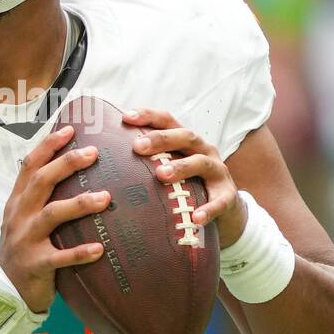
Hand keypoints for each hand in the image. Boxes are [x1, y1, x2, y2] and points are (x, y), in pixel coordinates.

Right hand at [0, 125, 109, 312]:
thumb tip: (70, 165)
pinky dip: (80, 252)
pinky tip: (99, 248)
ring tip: (106, 198)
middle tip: (93, 153)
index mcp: (18, 201)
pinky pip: (60, 257)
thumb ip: (40, 195)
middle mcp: (19, 215)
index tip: (70, 129)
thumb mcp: (23, 216)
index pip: (31, 165)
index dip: (48, 146)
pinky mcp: (36, 265)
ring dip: (80, 204)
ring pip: (52, 215)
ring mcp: (25, 240)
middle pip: (42, 182)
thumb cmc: (23, 246)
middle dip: (67, 164)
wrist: (3, 287)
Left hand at [123, 108, 246, 246]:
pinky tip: (196, 218)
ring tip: (161, 175)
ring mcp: (218, 171)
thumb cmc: (189, 185)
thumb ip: (148, 161)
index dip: (148, 116)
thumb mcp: (172, 167)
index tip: (126, 117)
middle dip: (161, 139)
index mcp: (186, 141)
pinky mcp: (227, 195)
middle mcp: (203, 150)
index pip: (168, 120)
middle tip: (138, 146)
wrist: (226, 209)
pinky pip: (220, 201)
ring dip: (181, 167)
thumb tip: (107, 158)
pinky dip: (208, 209)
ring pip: (201, 163)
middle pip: (185, 137)